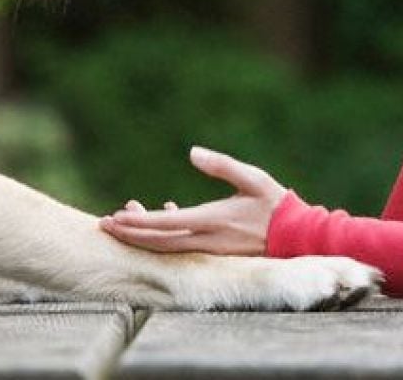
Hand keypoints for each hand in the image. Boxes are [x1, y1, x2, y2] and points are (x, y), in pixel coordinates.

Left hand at [99, 146, 286, 255]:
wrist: (297, 236)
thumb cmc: (276, 203)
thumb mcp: (253, 178)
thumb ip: (223, 165)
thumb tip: (193, 152)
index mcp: (213, 220)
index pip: (166, 224)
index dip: (138, 223)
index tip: (114, 218)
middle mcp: (207, 240)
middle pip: (159, 242)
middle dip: (130, 234)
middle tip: (104, 225)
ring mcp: (211, 249)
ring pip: (168, 246)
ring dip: (144, 235)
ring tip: (125, 220)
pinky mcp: (216, 251)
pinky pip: (183, 245)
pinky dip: (167, 233)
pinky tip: (165, 213)